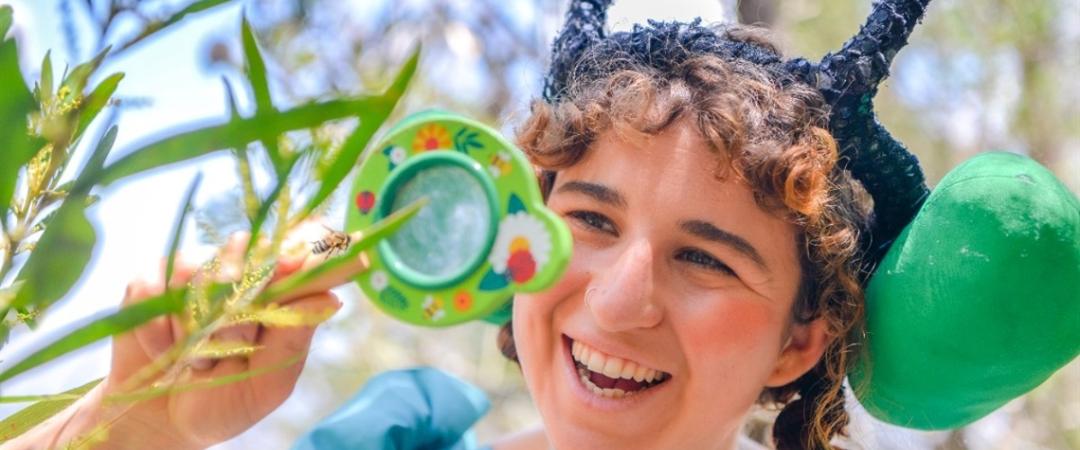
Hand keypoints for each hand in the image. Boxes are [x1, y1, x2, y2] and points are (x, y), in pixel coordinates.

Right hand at [102, 234, 341, 447]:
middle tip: (231, 347)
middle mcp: (237, 273)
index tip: (294, 263)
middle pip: (244, 255)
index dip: (296, 252)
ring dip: (194, 327)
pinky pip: (153, 291)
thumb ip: (293, 341)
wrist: (165, 420)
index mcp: (276, 293)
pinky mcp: (150, 282)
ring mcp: (193, 273)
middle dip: (235, 306)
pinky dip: (158, 331)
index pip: (293, 253)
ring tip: (197, 359)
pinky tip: (165, 351)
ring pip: (195, 273)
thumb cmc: (228, 400)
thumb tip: (331, 299)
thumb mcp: (267, 384)